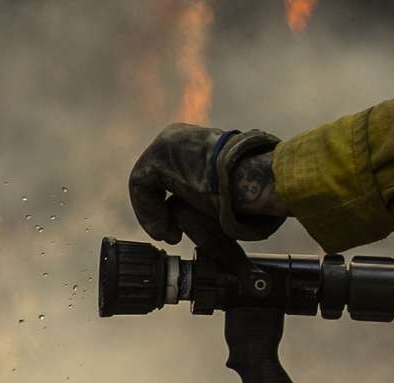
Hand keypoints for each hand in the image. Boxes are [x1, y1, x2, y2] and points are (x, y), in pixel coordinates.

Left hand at [129, 123, 287, 245]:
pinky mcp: (157, 157)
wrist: (252, 178)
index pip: (173, 172)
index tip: (181, 227)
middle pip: (157, 177)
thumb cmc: (249, 190)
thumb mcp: (228, 187)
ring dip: (154, 213)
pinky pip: (141, 186)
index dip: (174, 202)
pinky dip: (149, 212)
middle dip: (162, 207)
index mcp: (197, 141)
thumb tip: (216, 214)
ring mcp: (166, 144)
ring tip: (169, 234)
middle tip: (172, 232)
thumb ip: (211, 192)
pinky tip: (164, 229)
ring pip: (147, 183)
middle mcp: (179, 136)